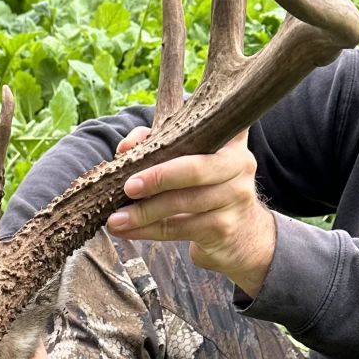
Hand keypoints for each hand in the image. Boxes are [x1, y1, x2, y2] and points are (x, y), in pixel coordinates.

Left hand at [107, 128, 276, 296]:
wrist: (243, 236)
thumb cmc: (207, 190)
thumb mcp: (191, 163)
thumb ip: (160, 145)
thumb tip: (126, 147)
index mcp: (231, 141)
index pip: (209, 123)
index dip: (178, 127)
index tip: (146, 136)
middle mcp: (239, 165)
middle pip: (195, 169)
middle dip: (158, 177)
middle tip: (128, 186)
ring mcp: (235, 198)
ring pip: (183, 203)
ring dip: (144, 212)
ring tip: (115, 219)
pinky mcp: (223, 228)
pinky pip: (179, 229)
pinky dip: (148, 230)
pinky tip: (127, 231)